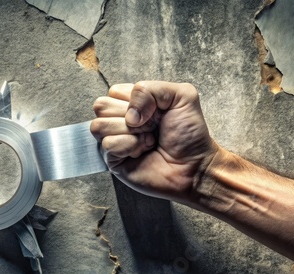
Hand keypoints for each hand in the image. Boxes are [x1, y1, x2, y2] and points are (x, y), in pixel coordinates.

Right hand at [91, 81, 218, 203]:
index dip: (134, 100)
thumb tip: (129, 112)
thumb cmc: (189, 134)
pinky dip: (128, 146)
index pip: (114, 91)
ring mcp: (116, 140)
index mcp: (135, 103)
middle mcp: (122, 120)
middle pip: (101, 106)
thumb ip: (152, 88)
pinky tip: (142, 151)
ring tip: (148, 140)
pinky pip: (107, 145)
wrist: (194, 165)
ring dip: (128, 132)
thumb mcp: (181, 96)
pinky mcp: (113, 160)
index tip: (155, 112)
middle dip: (128, 115)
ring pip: (99, 125)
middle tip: (150, 126)